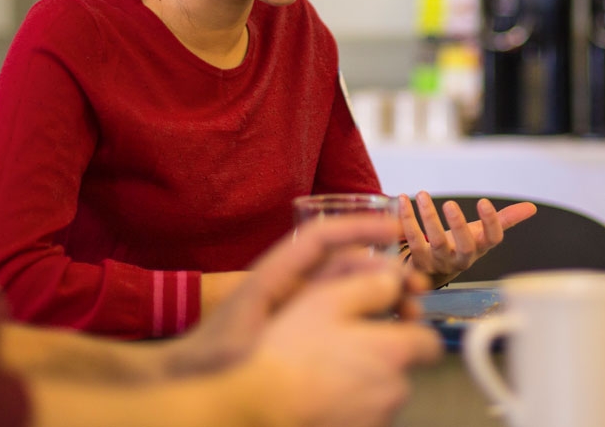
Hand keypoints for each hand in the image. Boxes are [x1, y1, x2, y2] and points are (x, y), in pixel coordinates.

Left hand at [164, 215, 426, 376]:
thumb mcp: (248, 320)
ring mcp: (300, 308)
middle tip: (416, 283)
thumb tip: (350, 269)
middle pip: (347, 265)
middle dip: (385, 267)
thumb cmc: (209, 352)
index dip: (359, 225)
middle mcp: (291, 285)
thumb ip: (288, 291)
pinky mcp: (306, 330)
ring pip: (352, 291)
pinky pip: (345, 316)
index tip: (394, 227)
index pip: (321, 237)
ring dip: (384, 294)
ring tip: (411, 308)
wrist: (187, 379)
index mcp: (276, 273)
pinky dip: (372, 316)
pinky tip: (391, 327)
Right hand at [232, 269, 443, 426]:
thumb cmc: (290, 351)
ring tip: (323, 371)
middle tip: (342, 345)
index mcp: (396, 352)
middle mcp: (396, 391)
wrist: (257, 406)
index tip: (388, 323)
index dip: (410, 329)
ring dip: (362, 382)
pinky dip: (348, 406)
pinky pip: (363, 416)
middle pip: (402, 369)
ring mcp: (377, 420)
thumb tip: (396, 282)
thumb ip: (372, 286)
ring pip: (380, 394)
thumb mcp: (327, 300)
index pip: (430, 342)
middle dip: (380, 356)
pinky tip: (319, 395)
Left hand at [399, 192, 536, 286]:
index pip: (492, 239)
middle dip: (458, 225)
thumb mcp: (483, 232)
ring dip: (428, 217)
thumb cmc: (461, 246)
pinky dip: (406, 219)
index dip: (490, 223)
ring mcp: (439, 261)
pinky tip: (404, 200)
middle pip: (464, 246)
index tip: (484, 202)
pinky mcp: (418, 261)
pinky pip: (412, 241)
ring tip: (423, 195)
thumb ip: (505, 219)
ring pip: (435, 242)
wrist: (434, 271)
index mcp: (480, 248)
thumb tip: (532, 207)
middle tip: (450, 203)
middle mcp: (461, 258)